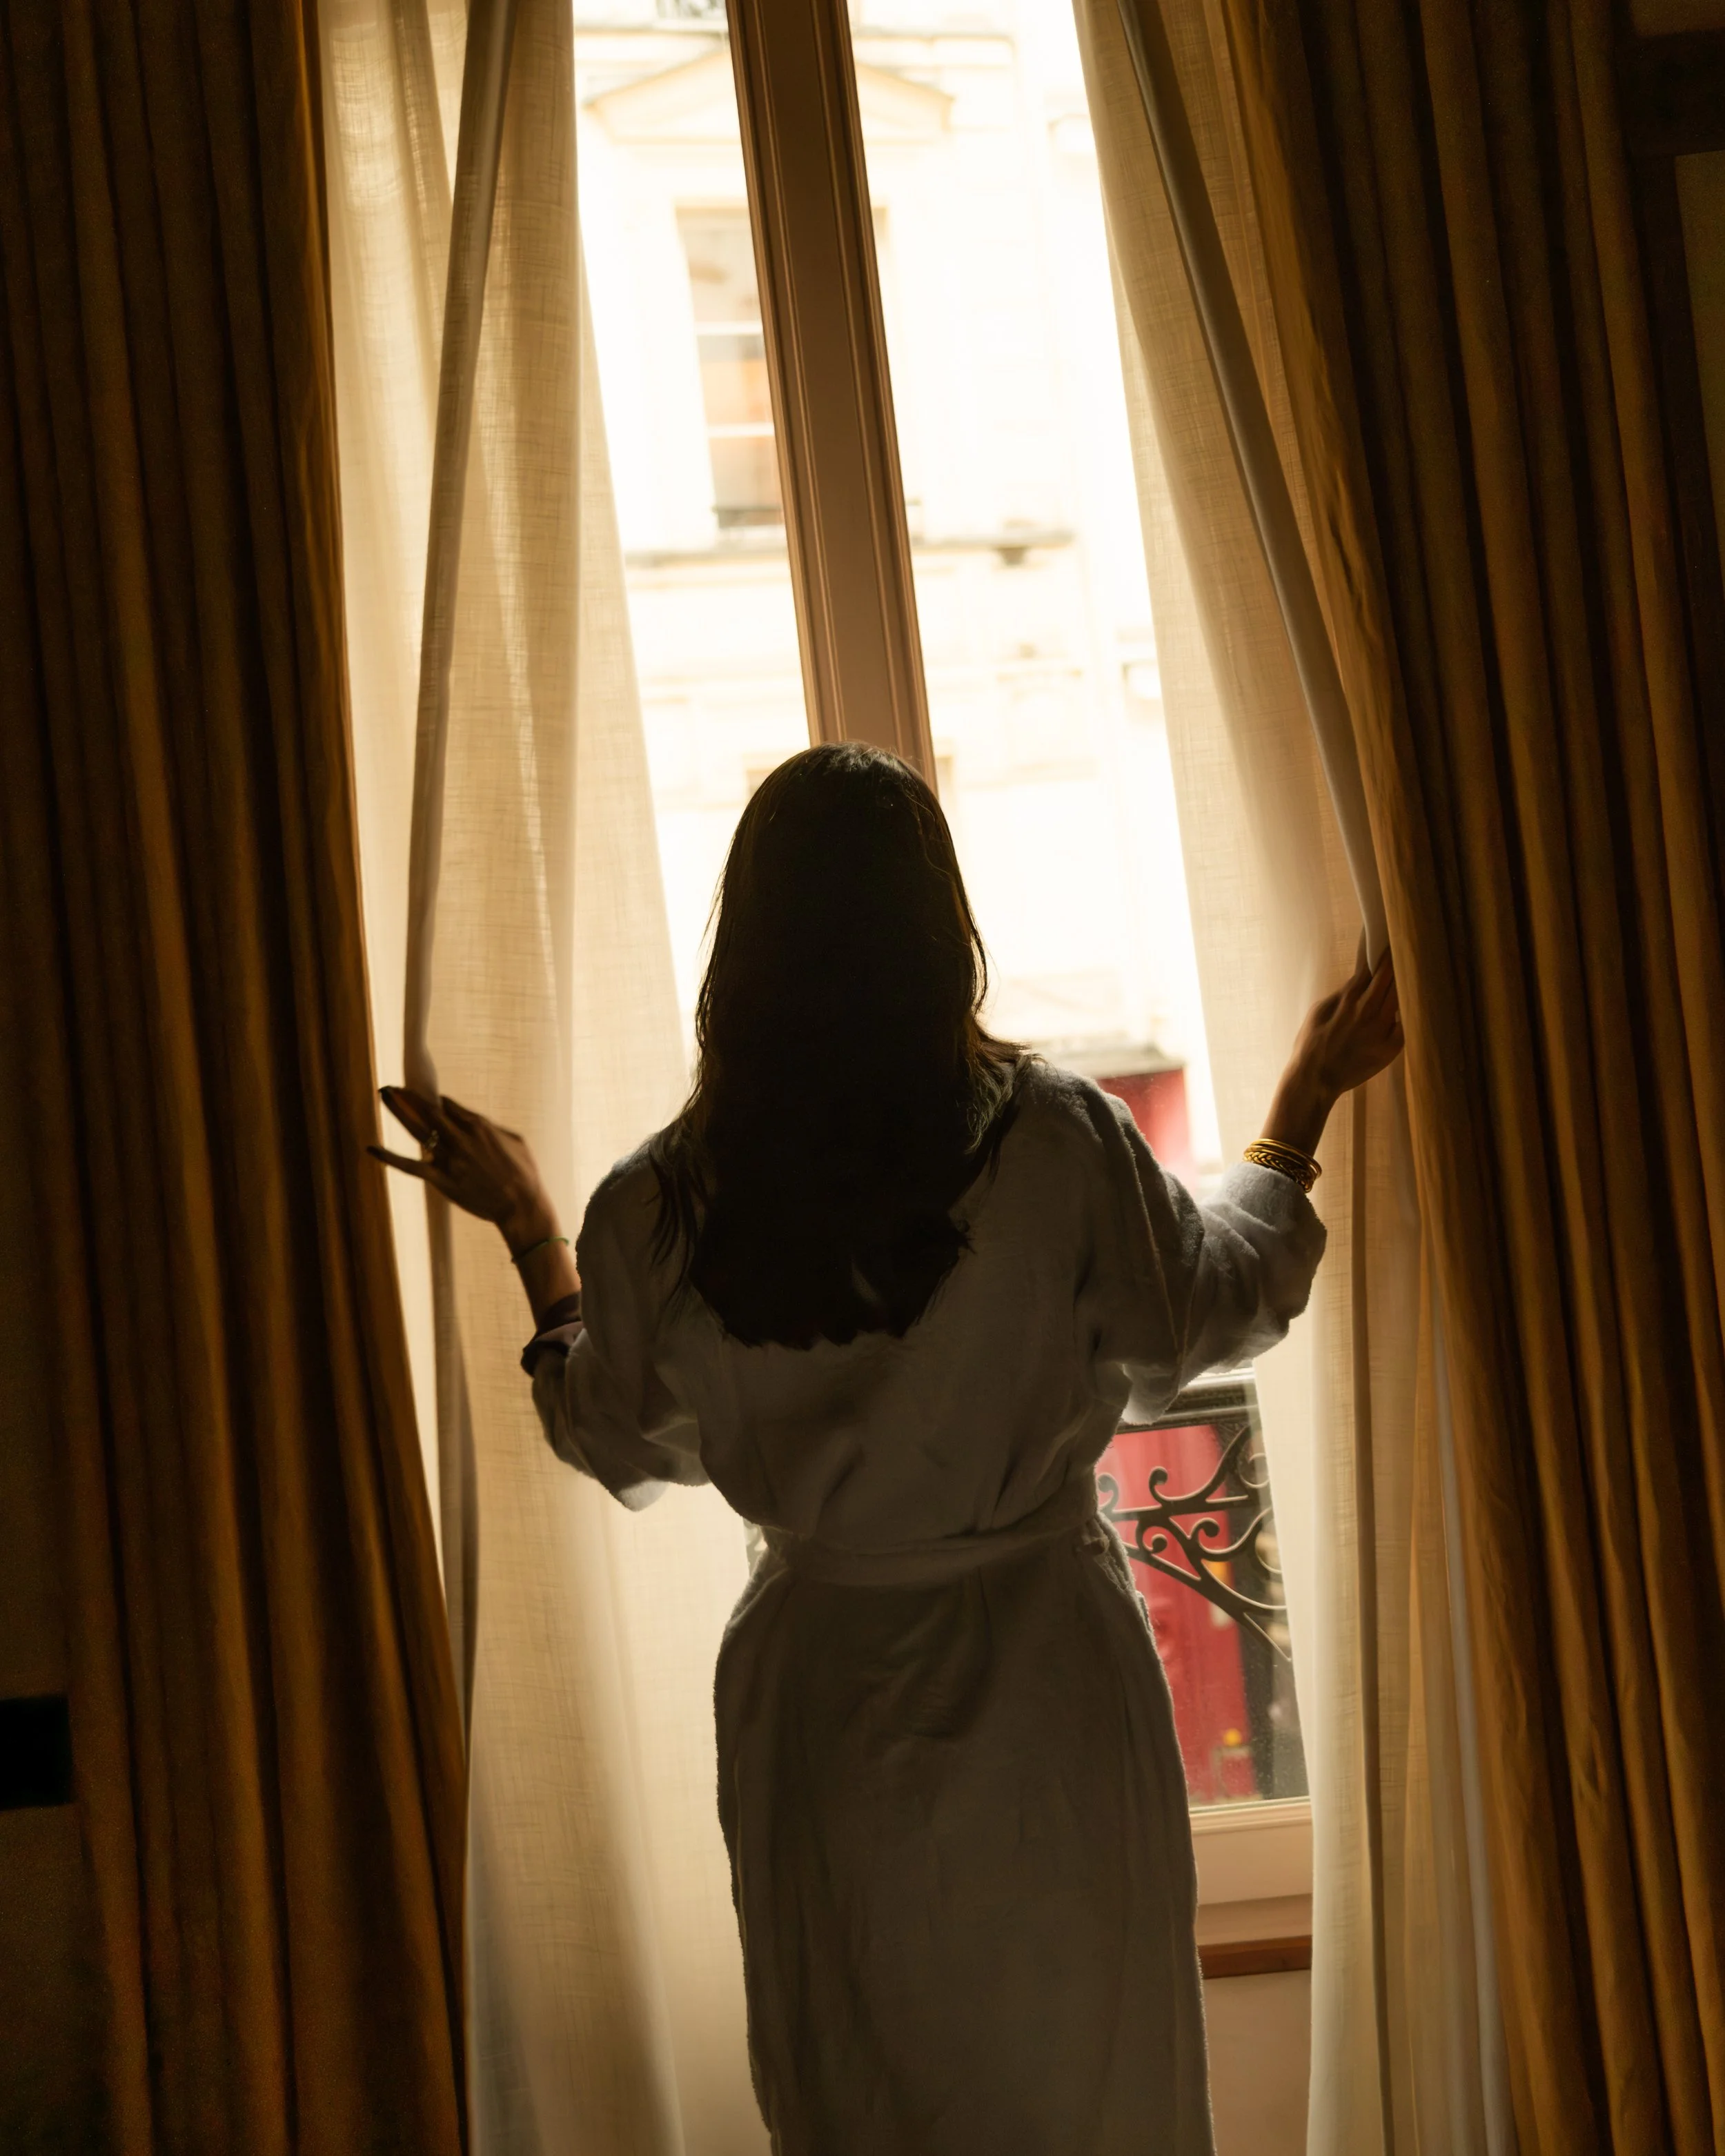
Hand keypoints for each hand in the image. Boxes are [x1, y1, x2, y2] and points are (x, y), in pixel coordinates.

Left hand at [370, 1087, 558, 1252]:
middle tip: (389, 1086)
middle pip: (427, 1110)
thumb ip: (491, 1127)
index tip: (425, 1098)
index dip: (435, 1101)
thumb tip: (476, 1121)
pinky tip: (371, 1148)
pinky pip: (410, 1167)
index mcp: (479, 1125)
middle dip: (407, 1096)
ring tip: (383, 1096)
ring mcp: (449, 1159)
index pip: (448, 1105)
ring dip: (398, 1111)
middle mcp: (461, 1138)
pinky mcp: (442, 1179)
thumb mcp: (515, 1139)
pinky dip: (389, 1158)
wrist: (521, 1204)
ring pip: (417, 1130)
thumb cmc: (525, 1172)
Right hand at [1261, 947, 1401, 1157]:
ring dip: (1406, 981)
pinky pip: (1406, 1023)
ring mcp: (1383, 1030)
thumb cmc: (1311, 1044)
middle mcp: (1369, 1011)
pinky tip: (1414, 1000)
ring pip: (1402, 997)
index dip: (1381, 950)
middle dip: (1399, 960)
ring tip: (1416, 968)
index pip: (1372, 966)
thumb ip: (1343, 993)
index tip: (1388, 937)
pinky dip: (1408, 1010)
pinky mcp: (1392, 1047)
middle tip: (1408, 946)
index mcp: (1349, 999)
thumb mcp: (1319, 1011)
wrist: (1315, 1080)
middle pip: (1392, 977)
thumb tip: (1360, 977)